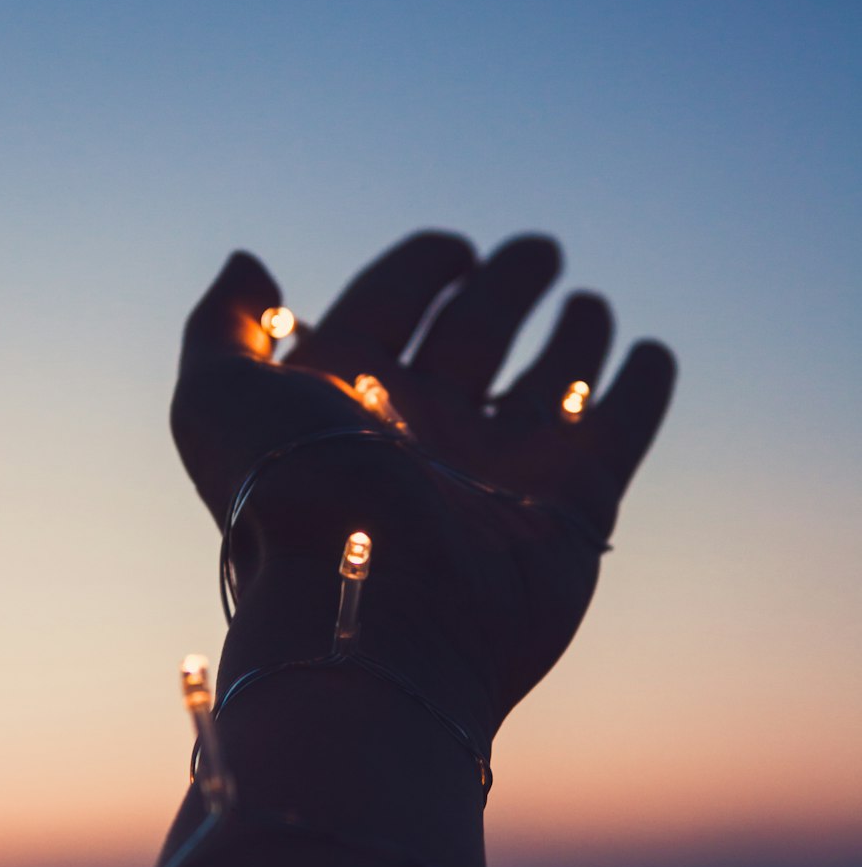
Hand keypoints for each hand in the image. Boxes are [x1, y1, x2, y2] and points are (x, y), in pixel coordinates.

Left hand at [171, 232, 674, 733]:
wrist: (371, 617)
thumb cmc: (288, 503)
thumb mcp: (217, 398)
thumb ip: (223, 326)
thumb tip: (252, 266)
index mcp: (344, 400)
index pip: (387, 309)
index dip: (417, 272)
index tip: (452, 249)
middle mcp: (422, 434)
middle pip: (472, 339)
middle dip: (505, 290)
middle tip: (538, 252)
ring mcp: (497, 475)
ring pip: (546, 388)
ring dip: (572, 341)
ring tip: (589, 305)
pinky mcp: (567, 511)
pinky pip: (616, 435)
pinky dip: (639, 394)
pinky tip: (650, 355)